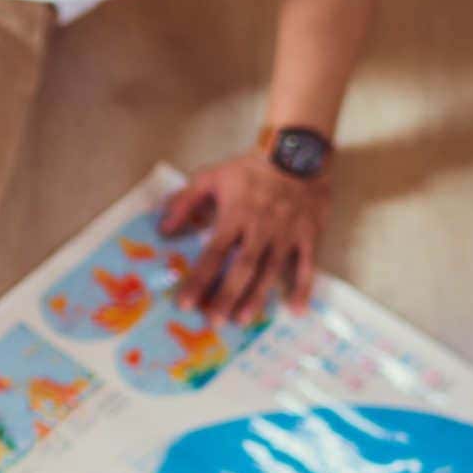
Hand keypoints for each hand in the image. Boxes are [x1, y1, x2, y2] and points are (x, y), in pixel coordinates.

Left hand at [161, 149, 330, 324]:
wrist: (296, 151)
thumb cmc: (250, 168)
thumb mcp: (211, 176)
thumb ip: (185, 202)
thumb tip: (163, 229)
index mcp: (235, 216)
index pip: (213, 254)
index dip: (199, 280)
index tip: (186, 303)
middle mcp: (260, 229)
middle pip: (242, 268)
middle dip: (227, 296)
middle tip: (214, 321)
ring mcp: (286, 234)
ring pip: (271, 271)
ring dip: (257, 297)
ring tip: (243, 320)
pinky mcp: (309, 235)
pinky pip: (307, 265)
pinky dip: (303, 287)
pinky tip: (296, 309)